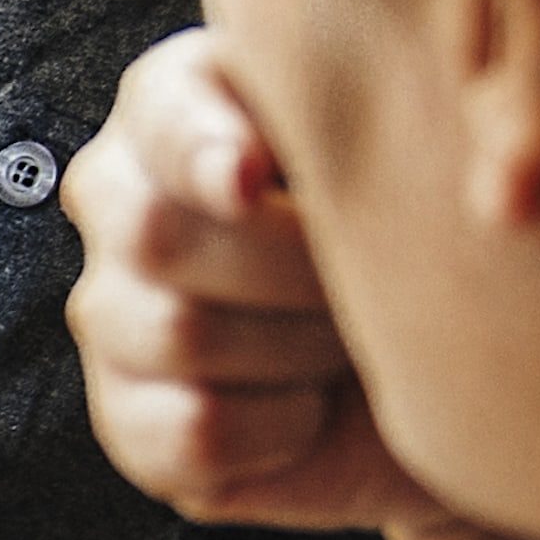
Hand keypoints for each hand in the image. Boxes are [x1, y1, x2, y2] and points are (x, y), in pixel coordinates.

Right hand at [61, 27, 441, 531]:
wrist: (427, 368)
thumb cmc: (408, 243)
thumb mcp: (388, 158)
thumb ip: (341, 123)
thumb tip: (268, 167)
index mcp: (176, 112)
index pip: (154, 115)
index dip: (196, 148)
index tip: (251, 176)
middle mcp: (120, 204)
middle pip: (152, 231)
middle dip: (291, 266)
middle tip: (370, 279)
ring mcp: (112, 315)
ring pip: (179, 332)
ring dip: (300, 348)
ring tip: (352, 344)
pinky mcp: (126, 419)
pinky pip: (193, 428)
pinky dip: (278, 427)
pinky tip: (310, 409)